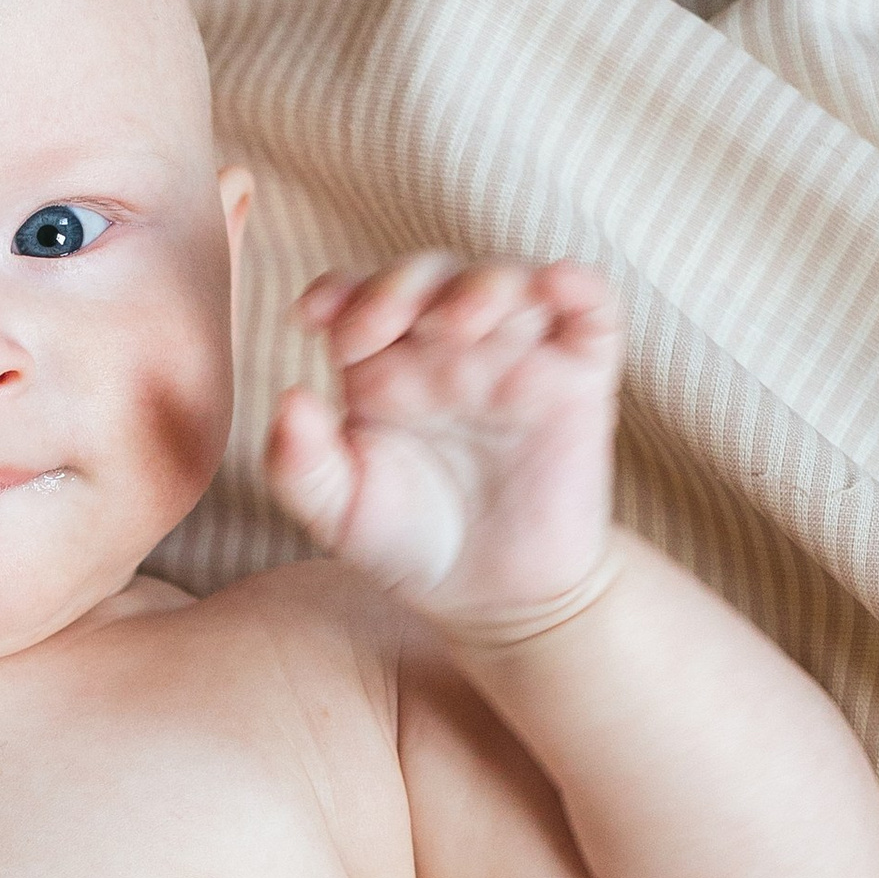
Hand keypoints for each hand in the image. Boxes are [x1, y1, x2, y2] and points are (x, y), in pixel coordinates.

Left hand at [266, 254, 623, 631]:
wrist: (497, 600)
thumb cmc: (410, 545)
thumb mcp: (340, 513)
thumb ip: (301, 464)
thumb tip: (287, 399)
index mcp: (381, 364)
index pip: (357, 298)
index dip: (337, 292)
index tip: (313, 317)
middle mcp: (446, 347)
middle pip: (429, 277)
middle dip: (402, 285)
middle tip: (381, 326)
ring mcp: (516, 355)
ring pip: (507, 281)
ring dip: (482, 285)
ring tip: (458, 323)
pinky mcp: (578, 377)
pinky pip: (591, 311)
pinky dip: (579, 285)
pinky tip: (556, 283)